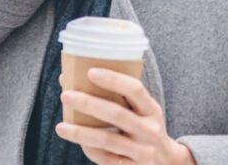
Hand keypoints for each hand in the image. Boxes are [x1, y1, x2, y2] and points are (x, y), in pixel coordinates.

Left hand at [56, 68, 196, 164]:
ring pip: (108, 140)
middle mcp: (150, 130)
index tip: (90, 72)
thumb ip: (122, 99)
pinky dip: (90, 150)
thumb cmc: (145, 129)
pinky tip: (78, 142)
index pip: (135, 90)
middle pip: (117, 114)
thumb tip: (77, 78)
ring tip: (61, 127)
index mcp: (152, 110)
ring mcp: (142, 152)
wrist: (166, 163)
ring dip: (81, 133)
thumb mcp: (144, 113)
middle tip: (66, 95)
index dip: (113, 79)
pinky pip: (106, 159)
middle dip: (89, 103)